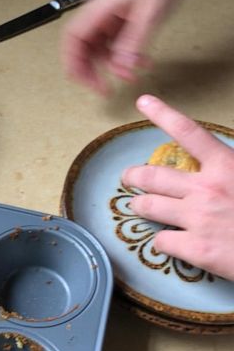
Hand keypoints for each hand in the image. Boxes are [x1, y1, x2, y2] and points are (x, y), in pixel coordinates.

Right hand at [61, 0, 180, 93]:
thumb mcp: (149, 12)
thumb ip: (133, 42)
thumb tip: (120, 69)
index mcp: (98, 9)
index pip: (74, 39)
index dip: (74, 63)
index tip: (85, 82)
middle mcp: (99, 15)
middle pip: (81, 48)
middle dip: (91, 71)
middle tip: (103, 89)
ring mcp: (108, 19)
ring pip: (98, 50)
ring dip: (112, 67)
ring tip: (129, 77)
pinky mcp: (119, 22)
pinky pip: (114, 46)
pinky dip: (125, 59)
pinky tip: (140, 64)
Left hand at [122, 95, 233, 280]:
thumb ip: (228, 166)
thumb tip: (211, 159)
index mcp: (227, 166)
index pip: (188, 132)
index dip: (163, 114)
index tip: (143, 101)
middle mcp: (207, 189)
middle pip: (151, 176)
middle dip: (132, 176)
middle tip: (127, 177)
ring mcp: (199, 219)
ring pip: (147, 206)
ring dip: (139, 206)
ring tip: (139, 206)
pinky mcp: (196, 249)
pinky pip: (161, 241)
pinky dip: (161, 242)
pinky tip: (167, 242)